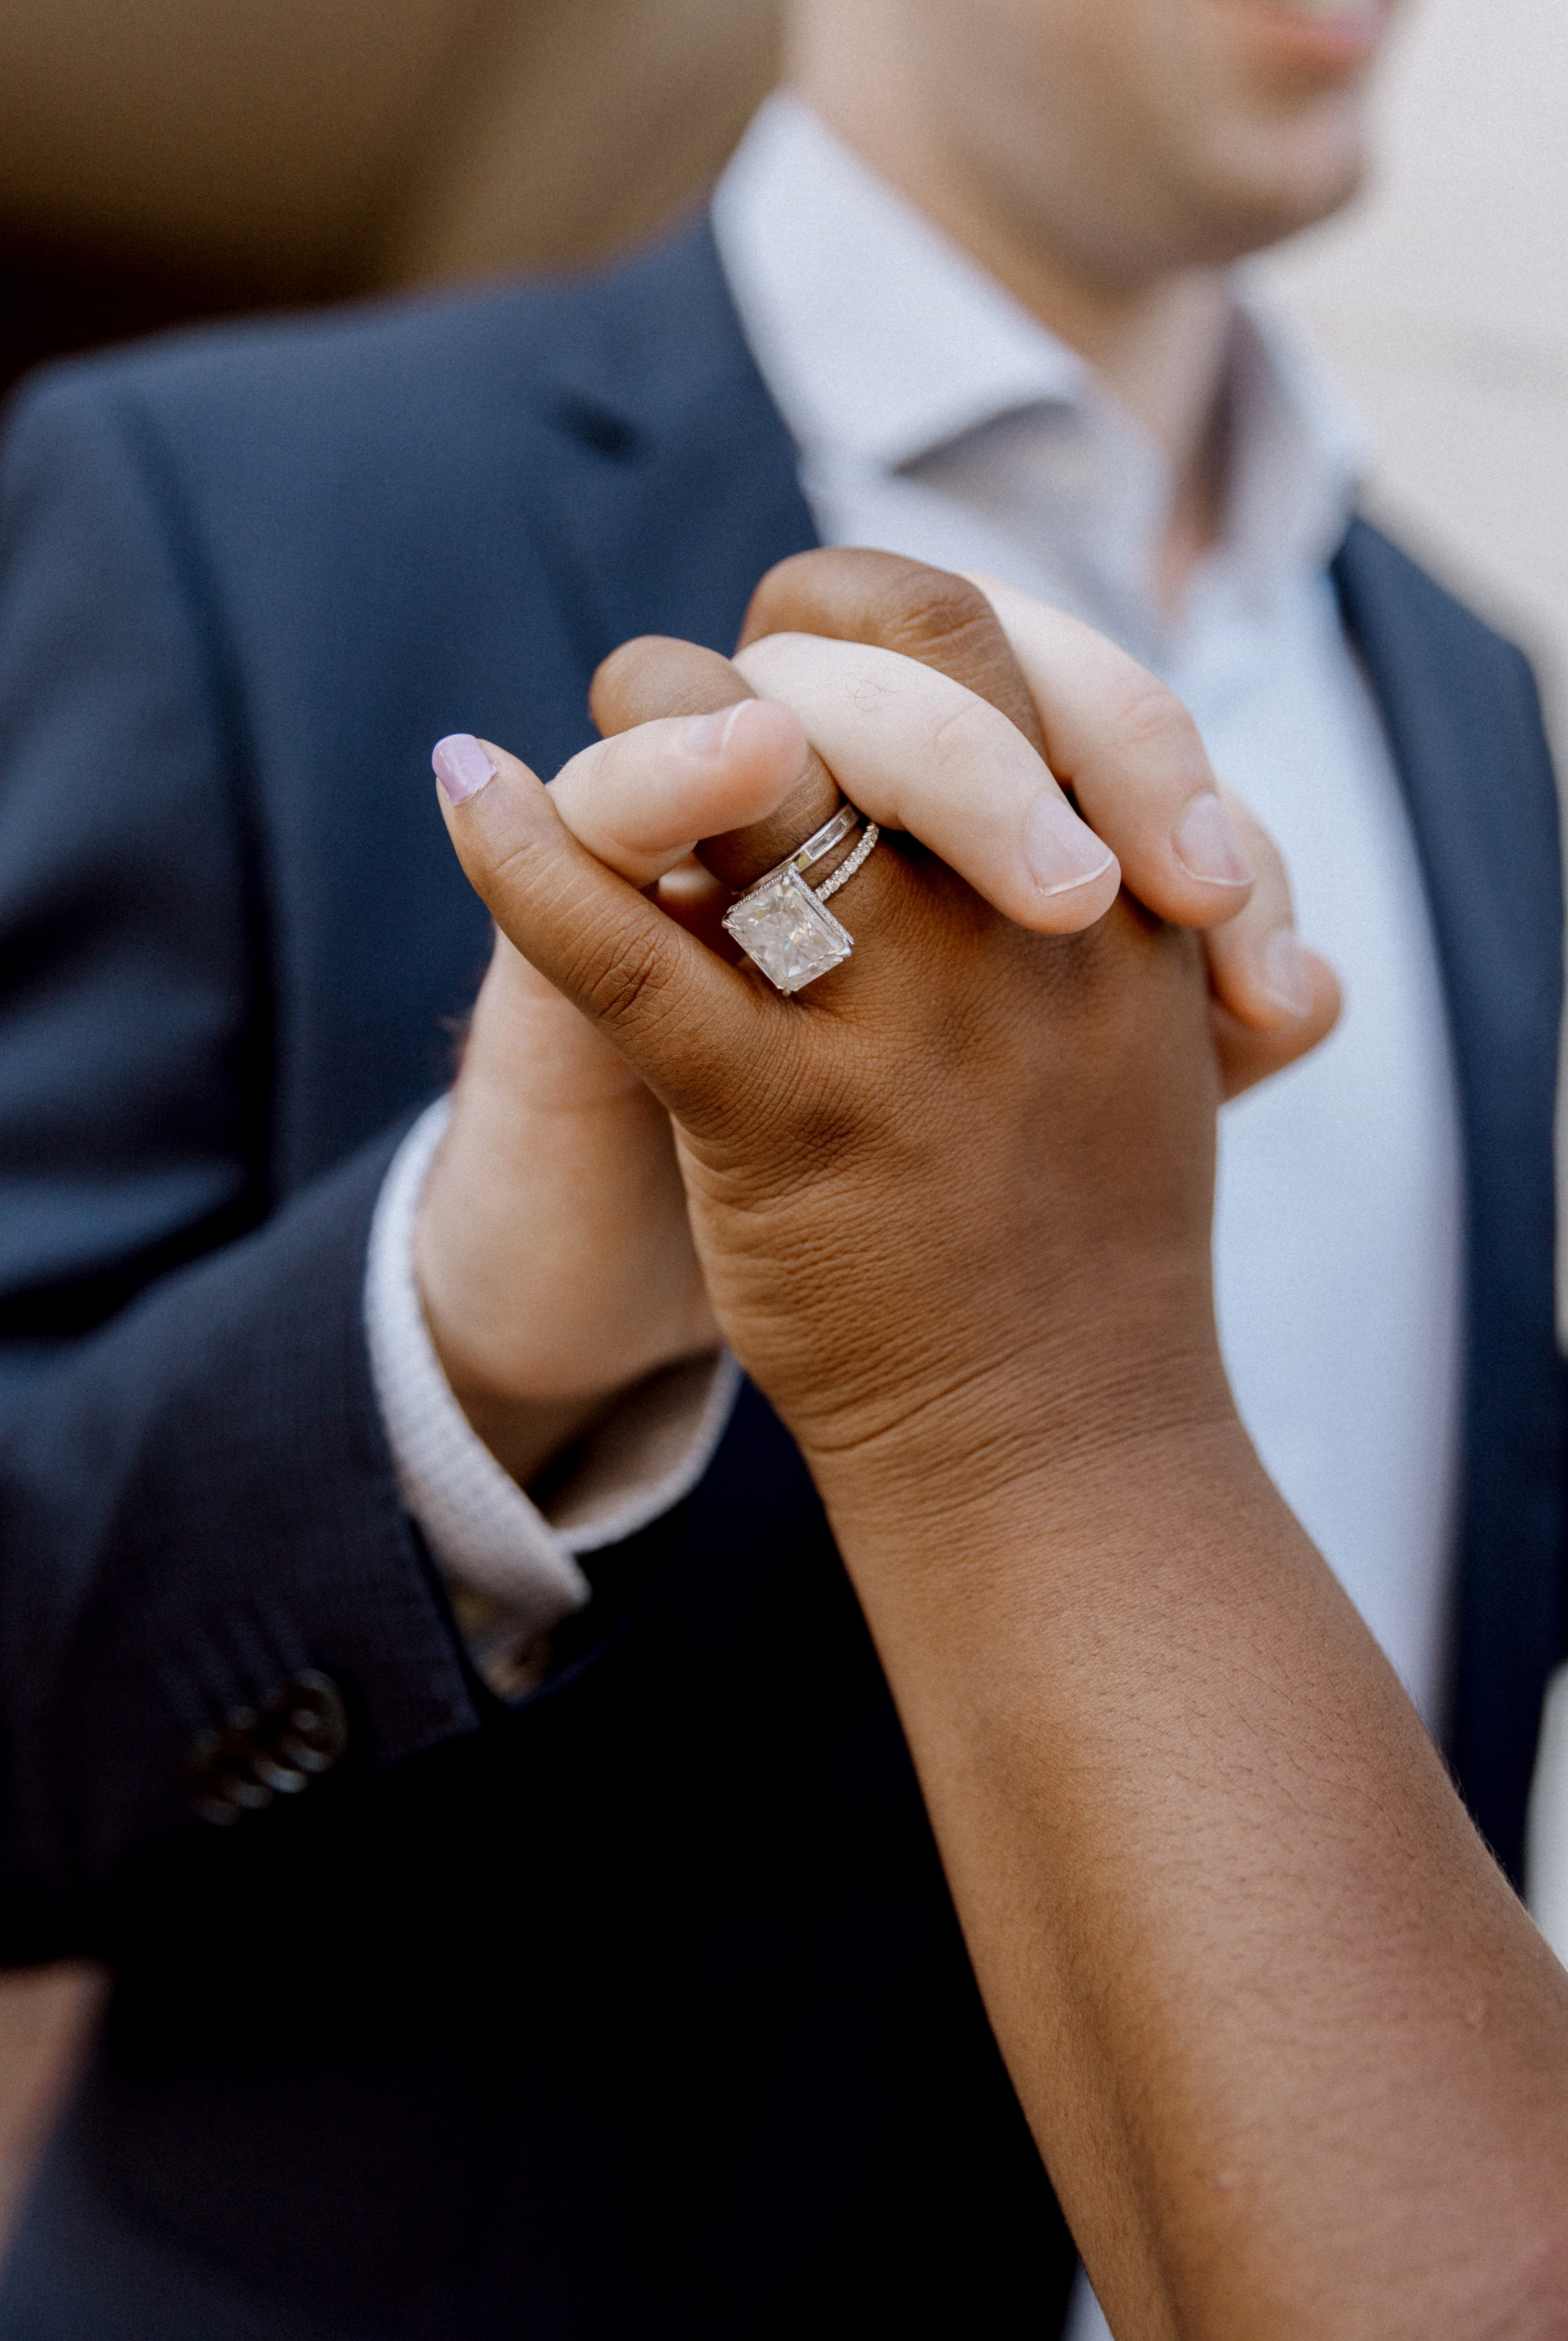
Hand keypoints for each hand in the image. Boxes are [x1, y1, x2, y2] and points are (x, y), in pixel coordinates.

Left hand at [431, 561, 1567, 2340]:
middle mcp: (1034, 947)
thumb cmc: (1103, 1351)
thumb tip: (1224, 940)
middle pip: (897, 660)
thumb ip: (1135, 1010)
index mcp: (1125, 942)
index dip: (944, 636)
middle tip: (741, 696)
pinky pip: (627, 938)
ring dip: (654, 730)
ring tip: (603, 754)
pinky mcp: (770, 1132)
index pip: (1036, 666)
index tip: (863, 684)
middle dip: (810, 645)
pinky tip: (454, 793)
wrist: (1082, 1525)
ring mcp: (904, 1025)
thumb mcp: (1140, 1152)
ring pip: (748, 762)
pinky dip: (520, 854)